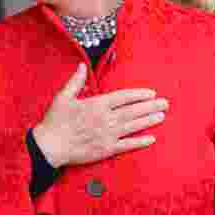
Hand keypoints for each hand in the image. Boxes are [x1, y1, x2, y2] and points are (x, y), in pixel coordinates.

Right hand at [33, 63, 166, 166]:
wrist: (50, 146)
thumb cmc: (55, 122)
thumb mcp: (63, 97)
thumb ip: (75, 81)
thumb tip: (81, 65)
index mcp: (96, 105)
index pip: (123, 97)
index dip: (139, 95)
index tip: (151, 93)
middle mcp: (105, 119)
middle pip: (133, 111)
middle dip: (150, 106)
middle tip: (165, 103)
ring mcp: (107, 135)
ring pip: (133, 126)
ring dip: (149, 121)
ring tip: (161, 116)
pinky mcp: (106, 149)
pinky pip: (127, 145)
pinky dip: (140, 142)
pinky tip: (151, 138)